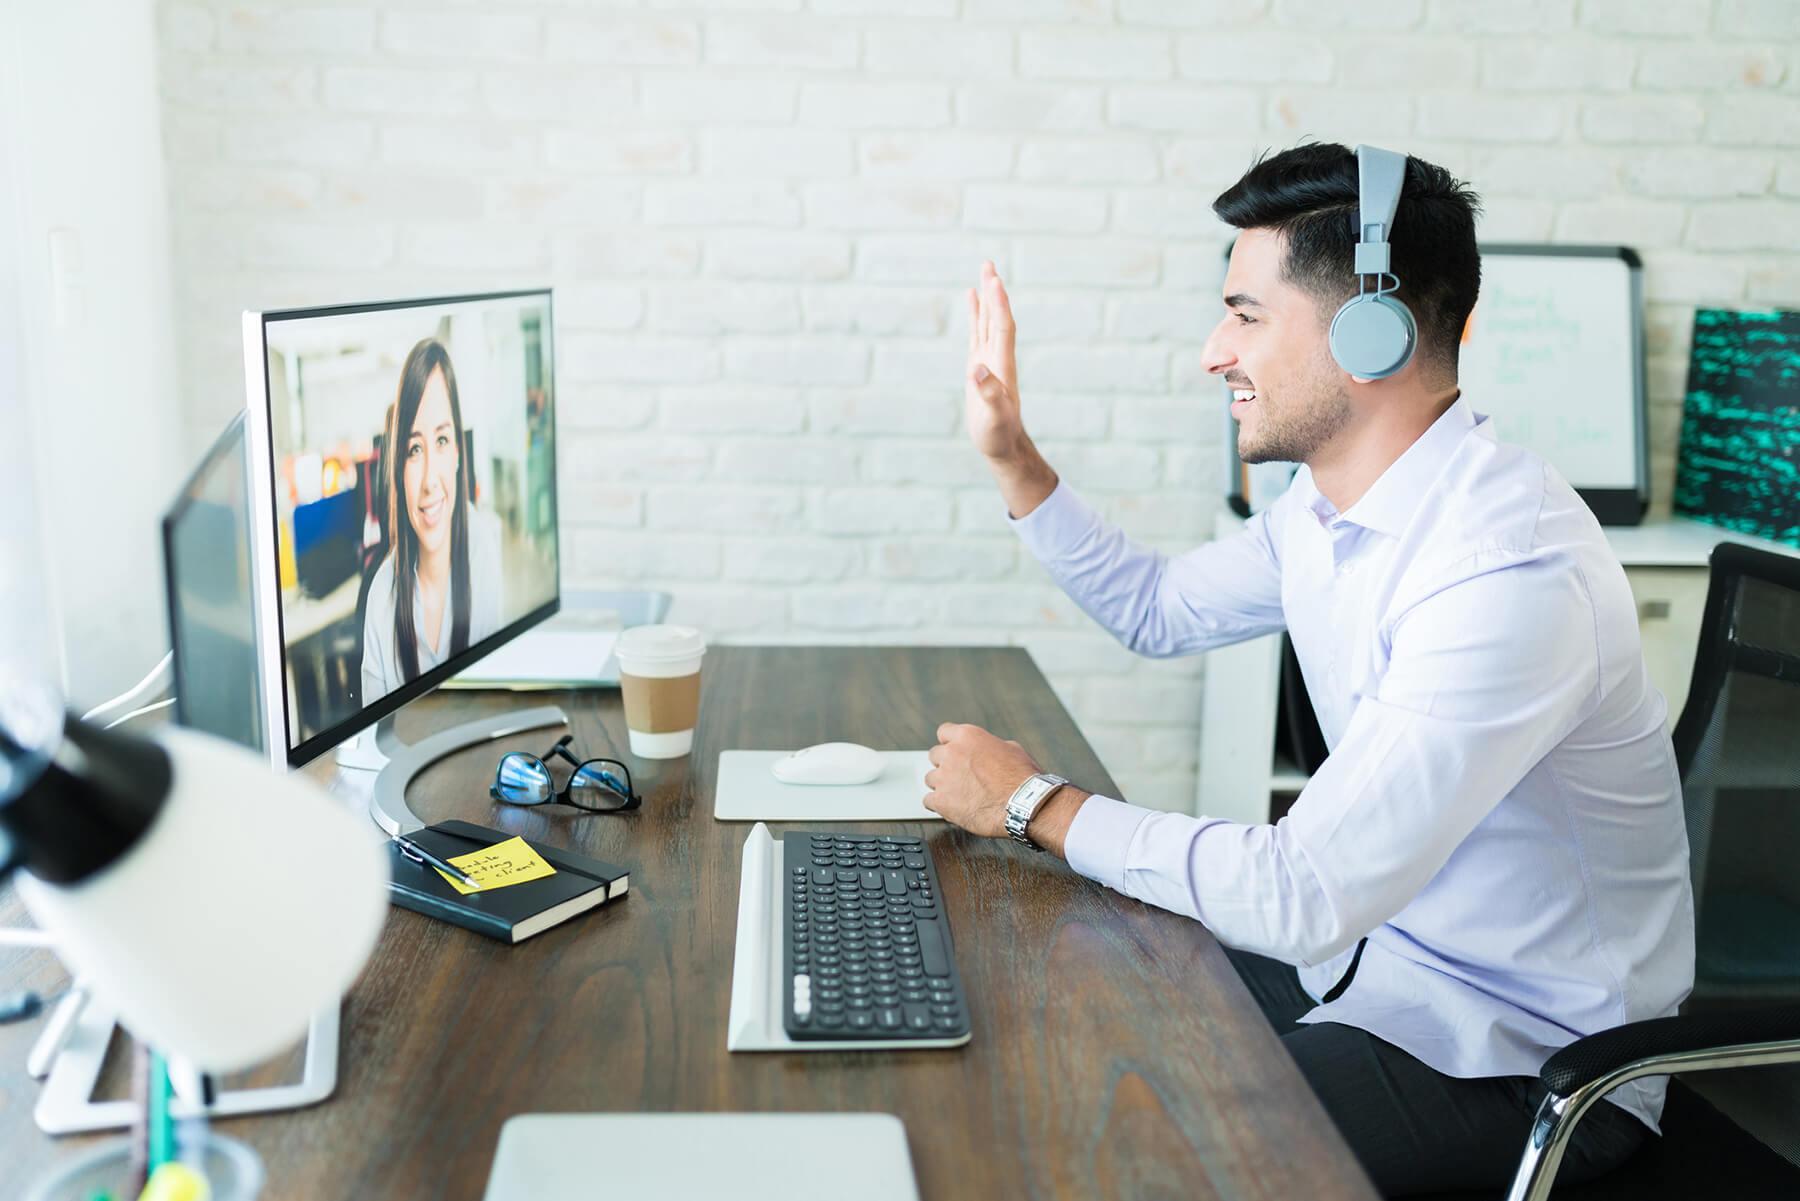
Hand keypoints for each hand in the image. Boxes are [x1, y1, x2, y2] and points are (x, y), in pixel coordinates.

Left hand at [923, 721, 1040, 837]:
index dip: (950, 743)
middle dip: (945, 764)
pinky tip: (952, 808)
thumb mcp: (1012, 749)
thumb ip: (991, 747)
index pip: (944, 732)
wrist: (1023, 805)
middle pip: (934, 755)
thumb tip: (988, 751)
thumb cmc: (1022, 779)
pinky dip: (939, 805)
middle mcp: (952, 753)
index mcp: (968, 736)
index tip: (954, 752)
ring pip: (930, 778)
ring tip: (959, 794)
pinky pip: (928, 801)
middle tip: (959, 775)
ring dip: (942, 785)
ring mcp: (944, 777)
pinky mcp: (941, 801)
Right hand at [965, 261, 1024, 462]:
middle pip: (997, 317)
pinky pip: (978, 333)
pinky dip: (975, 314)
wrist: (1003, 446)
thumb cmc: (998, 434)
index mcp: (1002, 366)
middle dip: (994, 292)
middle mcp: (998, 357)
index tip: (994, 281)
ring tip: (984, 271)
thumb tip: (977, 370)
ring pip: (988, 321)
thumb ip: (988, 394)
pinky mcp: (979, 367)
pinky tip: (971, 298)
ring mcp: (988, 360)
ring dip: (986, 296)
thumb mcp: (993, 418)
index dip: (999, 305)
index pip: (1002, 328)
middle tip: (988, 264)